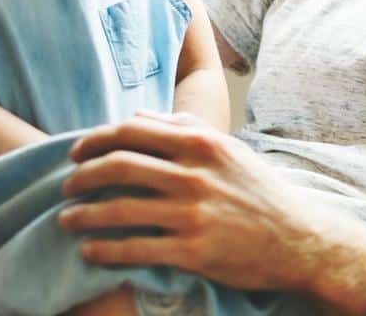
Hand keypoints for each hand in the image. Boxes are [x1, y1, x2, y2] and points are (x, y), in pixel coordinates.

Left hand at [59, 111, 365, 311]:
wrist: (300, 239)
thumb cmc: (260, 191)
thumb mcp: (227, 149)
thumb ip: (183, 128)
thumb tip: (137, 115)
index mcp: (201, 143)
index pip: (131, 131)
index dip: (95, 140)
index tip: (75, 152)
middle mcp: (194, 174)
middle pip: (118, 166)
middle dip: (81, 176)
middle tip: (66, 186)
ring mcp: (192, 213)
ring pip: (118, 209)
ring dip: (83, 215)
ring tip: (66, 220)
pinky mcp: (192, 250)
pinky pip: (134, 248)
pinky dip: (103, 249)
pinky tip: (89, 250)